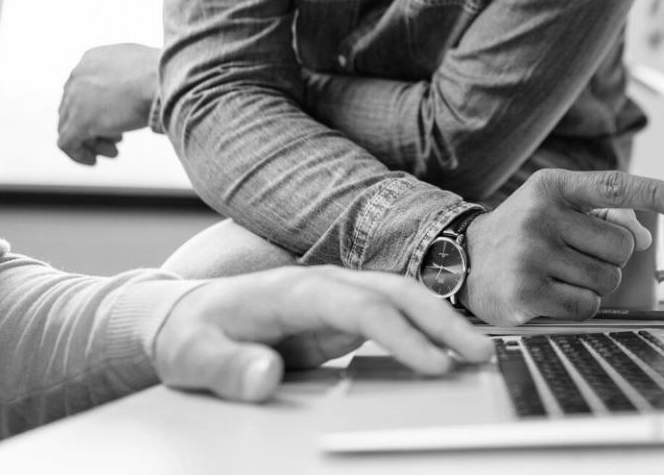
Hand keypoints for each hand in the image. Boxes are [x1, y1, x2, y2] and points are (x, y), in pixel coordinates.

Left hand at [56, 43, 160, 164]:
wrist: (166, 80)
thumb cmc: (164, 74)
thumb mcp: (140, 66)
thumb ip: (128, 76)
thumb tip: (136, 91)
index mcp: (92, 59)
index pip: (83, 87)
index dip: (97, 107)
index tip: (117, 119)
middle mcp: (77, 76)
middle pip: (74, 107)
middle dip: (95, 125)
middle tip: (117, 138)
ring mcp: (75, 99)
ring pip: (69, 125)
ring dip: (91, 141)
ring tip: (113, 151)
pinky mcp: (79, 121)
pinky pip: (67, 143)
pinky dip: (78, 154)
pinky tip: (94, 161)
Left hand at [152, 266, 493, 400]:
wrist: (183, 316)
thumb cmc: (190, 334)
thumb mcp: (193, 358)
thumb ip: (228, 370)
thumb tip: (265, 378)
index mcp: (292, 290)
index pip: (360, 307)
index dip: (400, 333)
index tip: (432, 364)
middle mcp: (322, 285)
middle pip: (394, 292)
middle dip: (441, 319)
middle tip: (480, 353)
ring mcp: (334, 298)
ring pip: (400, 299)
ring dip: (441, 321)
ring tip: (478, 353)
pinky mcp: (338, 316)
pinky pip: (392, 316)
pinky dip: (425, 328)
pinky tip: (448, 350)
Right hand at [461, 169, 663, 325]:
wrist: (462, 259)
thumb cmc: (522, 232)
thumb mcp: (553, 207)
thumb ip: (603, 214)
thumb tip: (647, 238)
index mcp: (551, 187)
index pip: (613, 186)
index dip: (655, 191)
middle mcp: (540, 216)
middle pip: (621, 247)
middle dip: (609, 258)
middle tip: (575, 255)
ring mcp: (531, 255)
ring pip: (608, 280)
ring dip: (594, 284)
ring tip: (559, 273)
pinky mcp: (527, 294)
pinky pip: (587, 306)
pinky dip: (578, 305)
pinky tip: (550, 293)